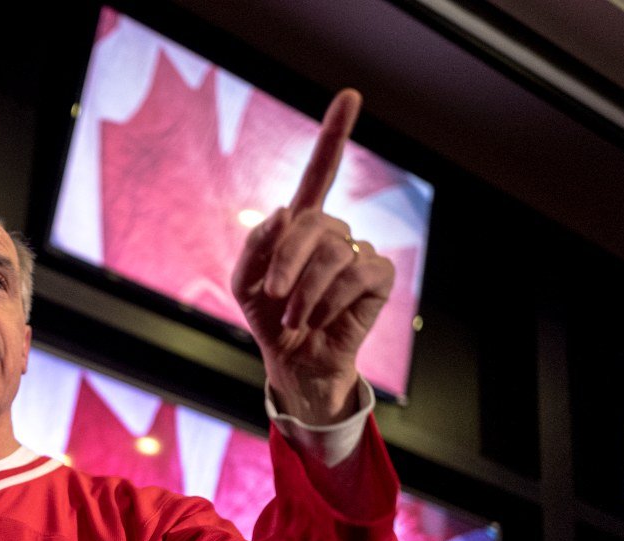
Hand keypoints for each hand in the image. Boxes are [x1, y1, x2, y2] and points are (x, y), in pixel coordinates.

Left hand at [231, 88, 394, 424]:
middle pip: (312, 223)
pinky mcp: (379, 275)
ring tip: (294, 318)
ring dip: (304, 292)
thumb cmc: (269, 318)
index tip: (351, 95)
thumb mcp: (245, 284)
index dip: (335, 134)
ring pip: (332, 254)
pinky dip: (329, 300)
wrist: (294, 360)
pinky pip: (355, 274)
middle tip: (273, 297)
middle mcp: (334, 230)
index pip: (319, 172)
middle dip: (285, 262)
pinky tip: (320, 319)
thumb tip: (283, 213)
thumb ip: (255, 247)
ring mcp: (359, 250)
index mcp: (301, 224)